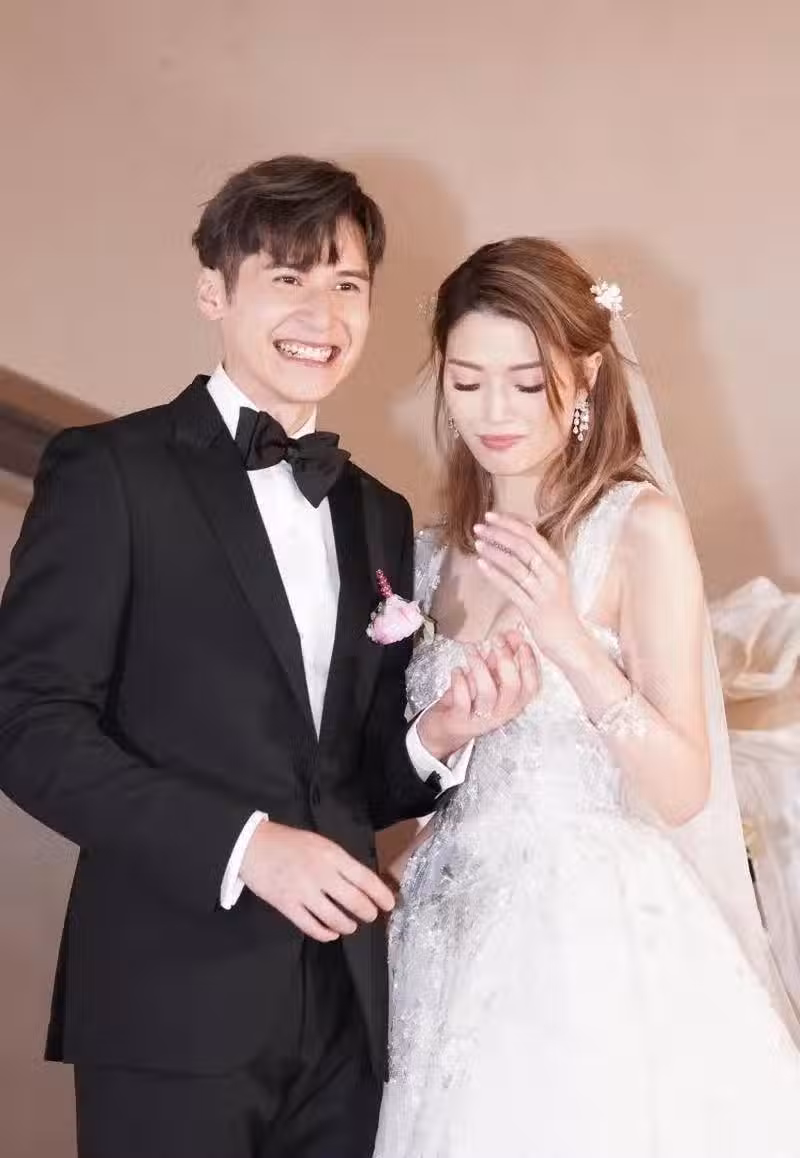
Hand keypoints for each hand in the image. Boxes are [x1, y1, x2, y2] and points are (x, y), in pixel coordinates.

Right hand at [240, 820, 394, 941]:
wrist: (253, 845)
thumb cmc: (290, 842)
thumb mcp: (321, 844)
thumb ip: (340, 863)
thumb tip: (362, 883)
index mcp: (332, 856)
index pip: (365, 879)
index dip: (381, 895)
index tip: (390, 904)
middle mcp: (321, 874)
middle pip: (354, 902)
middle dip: (367, 913)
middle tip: (370, 916)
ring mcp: (303, 892)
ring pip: (335, 918)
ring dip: (348, 925)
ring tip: (350, 925)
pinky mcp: (287, 906)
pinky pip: (312, 927)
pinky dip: (325, 934)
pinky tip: (331, 933)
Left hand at [418, 630, 538, 760]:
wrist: (445, 729)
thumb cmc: (470, 699)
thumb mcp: (488, 678)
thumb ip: (500, 659)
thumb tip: (512, 634)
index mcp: (513, 703)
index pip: (531, 687)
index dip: (530, 664)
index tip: (521, 642)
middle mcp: (501, 713)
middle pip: (512, 688)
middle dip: (506, 659)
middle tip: (496, 639)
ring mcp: (481, 718)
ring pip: (487, 692)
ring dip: (479, 666)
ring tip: (470, 649)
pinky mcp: (461, 719)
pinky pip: (463, 699)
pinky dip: (459, 681)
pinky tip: (456, 670)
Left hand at [473, 512, 589, 666]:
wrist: (570, 642)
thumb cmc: (557, 610)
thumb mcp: (551, 581)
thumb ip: (537, 561)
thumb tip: (517, 537)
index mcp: (556, 564)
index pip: (532, 536)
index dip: (510, 523)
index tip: (491, 515)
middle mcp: (552, 574)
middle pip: (523, 546)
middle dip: (499, 533)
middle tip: (479, 526)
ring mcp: (543, 592)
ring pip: (516, 565)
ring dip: (494, 551)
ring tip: (478, 543)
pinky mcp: (533, 609)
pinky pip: (511, 587)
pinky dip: (495, 574)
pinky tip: (481, 565)